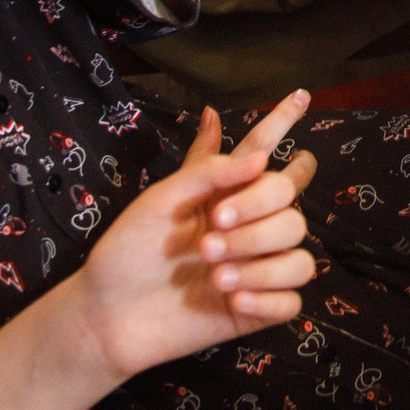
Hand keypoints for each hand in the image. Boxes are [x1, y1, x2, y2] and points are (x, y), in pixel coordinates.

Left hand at [72, 96, 319, 384]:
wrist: (108, 315)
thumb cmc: (128, 252)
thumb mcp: (160, 202)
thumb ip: (208, 172)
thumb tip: (260, 157)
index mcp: (224, 192)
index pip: (263, 151)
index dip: (281, 122)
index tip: (301, 94)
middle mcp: (248, 224)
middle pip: (292, 203)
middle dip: (256, 214)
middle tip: (212, 231)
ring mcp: (256, 266)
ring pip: (300, 253)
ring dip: (259, 261)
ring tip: (214, 276)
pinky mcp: (257, 309)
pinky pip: (292, 299)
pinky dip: (266, 299)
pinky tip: (232, 300)